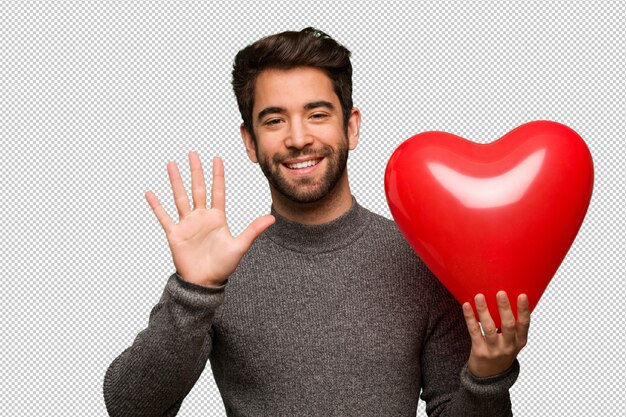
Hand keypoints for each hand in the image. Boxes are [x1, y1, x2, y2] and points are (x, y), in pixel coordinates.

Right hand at [145, 152, 274, 286]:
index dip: (217, 175)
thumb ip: (253, 230)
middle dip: (196, 171)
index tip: (217, 158)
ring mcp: (187, 224)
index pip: (217, 191)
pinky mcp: (175, 234)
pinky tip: (150, 193)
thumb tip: (272, 218)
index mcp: (217, 217)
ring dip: (176, 181)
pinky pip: (164, 217)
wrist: (205, 283)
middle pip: (198, 189)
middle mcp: (201, 217)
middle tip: (193, 153)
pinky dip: (156, 205)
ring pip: (180, 197)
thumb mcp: (240, 246)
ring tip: (171, 164)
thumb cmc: (223, 266)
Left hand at [463, 291, 529, 377]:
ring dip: (483, 311)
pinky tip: (466, 306)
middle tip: (501, 293)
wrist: (489, 376)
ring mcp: (494, 350)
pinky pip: (474, 331)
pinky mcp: (479, 351)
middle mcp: (509, 346)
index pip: (524, 324)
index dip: (524, 310)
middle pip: (508, 325)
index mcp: (520, 341)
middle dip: (504, 308)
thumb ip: (512, 325)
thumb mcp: (513, 342)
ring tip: (479, 296)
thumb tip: (507, 296)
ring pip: (489, 328)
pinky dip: (470, 318)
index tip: (522, 295)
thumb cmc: (501, 351)